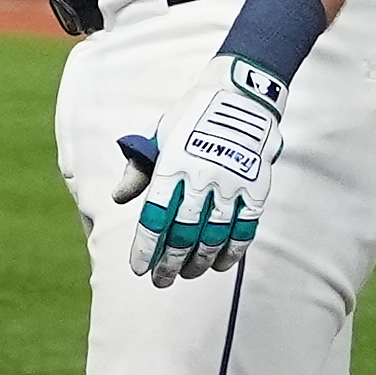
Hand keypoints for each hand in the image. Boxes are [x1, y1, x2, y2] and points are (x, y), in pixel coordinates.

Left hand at [112, 58, 283, 286]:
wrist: (241, 94)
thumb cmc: (192, 116)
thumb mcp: (159, 134)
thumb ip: (139, 169)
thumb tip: (118, 198)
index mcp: (173, 163)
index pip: (155, 216)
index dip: (146, 247)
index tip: (139, 268)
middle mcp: (201, 176)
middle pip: (183, 233)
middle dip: (169, 263)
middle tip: (161, 280)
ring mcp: (232, 183)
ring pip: (214, 237)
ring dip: (199, 261)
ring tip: (188, 273)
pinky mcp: (256, 187)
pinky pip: (245, 229)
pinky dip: (232, 251)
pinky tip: (220, 263)